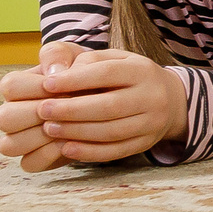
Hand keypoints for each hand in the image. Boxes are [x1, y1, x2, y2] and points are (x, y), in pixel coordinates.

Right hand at [0, 40, 83, 170]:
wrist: (103, 96)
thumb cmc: (84, 73)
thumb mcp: (74, 54)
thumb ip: (59, 54)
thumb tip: (54, 72)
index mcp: (18, 87)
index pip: (10, 86)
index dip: (36, 87)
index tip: (61, 86)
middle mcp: (13, 113)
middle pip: (4, 118)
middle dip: (36, 113)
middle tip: (65, 109)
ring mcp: (22, 137)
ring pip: (10, 145)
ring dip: (40, 137)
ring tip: (69, 126)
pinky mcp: (38, 157)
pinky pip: (30, 163)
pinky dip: (49, 155)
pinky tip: (72, 142)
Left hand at [0, 45, 181, 167]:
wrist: (170, 99)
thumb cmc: (128, 76)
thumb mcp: (114, 58)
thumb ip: (88, 61)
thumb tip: (57, 75)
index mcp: (142, 70)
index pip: (107, 73)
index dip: (76, 79)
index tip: (47, 84)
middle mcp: (152, 96)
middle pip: (110, 106)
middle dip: (72, 110)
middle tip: (42, 110)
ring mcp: (152, 122)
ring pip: (112, 132)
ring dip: (77, 132)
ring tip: (49, 128)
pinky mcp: (146, 143)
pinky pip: (117, 151)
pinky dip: (90, 152)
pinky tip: (67, 149)